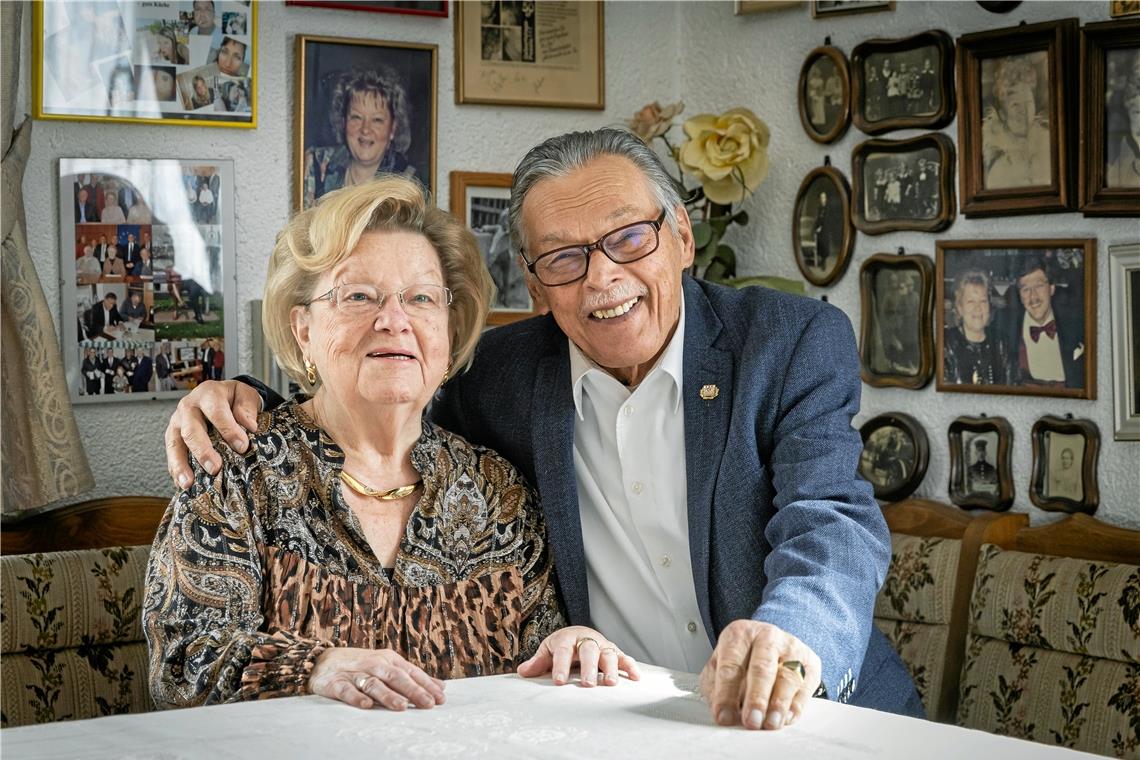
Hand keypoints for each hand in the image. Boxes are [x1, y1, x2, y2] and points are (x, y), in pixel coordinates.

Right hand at [165, 379, 260, 486]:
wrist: (219, 395)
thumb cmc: (233, 398)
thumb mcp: (246, 394)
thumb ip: (248, 406)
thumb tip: (249, 425)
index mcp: (208, 394)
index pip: (216, 411)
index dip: (229, 429)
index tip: (242, 447)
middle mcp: (188, 407)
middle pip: (191, 429)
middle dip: (202, 451)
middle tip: (215, 468)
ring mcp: (177, 422)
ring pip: (174, 443)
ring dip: (180, 464)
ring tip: (188, 483)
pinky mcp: (173, 435)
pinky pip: (172, 453)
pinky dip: (176, 469)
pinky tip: (182, 483)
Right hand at [309, 647, 444, 710]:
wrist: (322, 661)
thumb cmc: (361, 665)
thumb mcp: (388, 666)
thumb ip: (412, 676)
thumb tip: (440, 686)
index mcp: (389, 660)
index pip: (411, 672)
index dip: (426, 685)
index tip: (441, 698)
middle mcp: (374, 664)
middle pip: (396, 677)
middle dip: (413, 690)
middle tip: (428, 703)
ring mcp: (355, 673)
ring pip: (374, 684)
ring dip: (388, 695)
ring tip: (402, 706)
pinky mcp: (336, 683)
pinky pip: (347, 690)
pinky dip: (356, 697)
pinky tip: (366, 705)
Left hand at [517, 626, 639, 686]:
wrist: (579, 635)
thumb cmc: (562, 646)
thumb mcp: (548, 650)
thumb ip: (538, 662)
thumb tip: (523, 671)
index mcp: (567, 637)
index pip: (563, 650)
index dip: (561, 665)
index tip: (559, 682)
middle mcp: (587, 639)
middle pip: (588, 650)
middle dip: (589, 667)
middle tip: (587, 684)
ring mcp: (602, 646)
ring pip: (608, 654)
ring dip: (610, 668)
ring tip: (611, 684)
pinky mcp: (615, 652)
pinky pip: (625, 658)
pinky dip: (631, 667)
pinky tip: (635, 678)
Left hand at [699, 620, 820, 730]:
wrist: (771, 643)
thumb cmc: (742, 657)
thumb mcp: (720, 665)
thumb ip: (716, 688)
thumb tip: (724, 714)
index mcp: (739, 634)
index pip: (731, 664)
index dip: (726, 693)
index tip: (724, 716)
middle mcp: (767, 636)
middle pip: (762, 668)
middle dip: (756, 698)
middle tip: (751, 721)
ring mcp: (792, 647)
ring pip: (787, 678)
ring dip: (779, 704)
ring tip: (770, 723)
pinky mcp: (811, 663)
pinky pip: (805, 686)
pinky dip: (796, 706)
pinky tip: (786, 718)